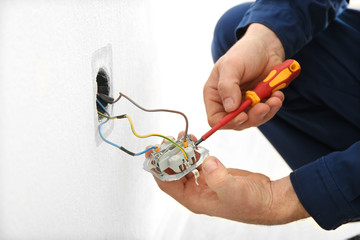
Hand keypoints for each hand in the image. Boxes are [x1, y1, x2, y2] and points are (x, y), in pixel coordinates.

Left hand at [147, 133, 308, 224]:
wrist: (269, 198)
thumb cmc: (252, 202)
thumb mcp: (233, 191)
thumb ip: (218, 177)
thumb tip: (206, 162)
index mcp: (194, 199)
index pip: (166, 183)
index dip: (157, 167)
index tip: (152, 151)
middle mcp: (196, 191)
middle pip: (172, 172)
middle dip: (168, 155)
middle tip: (168, 139)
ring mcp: (204, 182)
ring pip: (184, 164)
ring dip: (181, 150)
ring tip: (182, 135)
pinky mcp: (212, 173)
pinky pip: (196, 160)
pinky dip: (193, 150)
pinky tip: (193, 141)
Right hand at [204, 23, 285, 130]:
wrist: (267, 46)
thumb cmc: (244, 52)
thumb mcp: (231, 65)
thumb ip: (227, 86)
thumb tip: (230, 108)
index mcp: (214, 95)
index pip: (215, 118)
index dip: (228, 122)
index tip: (243, 116)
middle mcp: (228, 102)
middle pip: (236, 123)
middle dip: (252, 118)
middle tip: (264, 107)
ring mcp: (244, 104)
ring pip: (253, 120)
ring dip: (266, 112)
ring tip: (275, 99)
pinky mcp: (259, 103)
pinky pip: (266, 112)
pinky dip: (273, 106)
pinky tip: (278, 95)